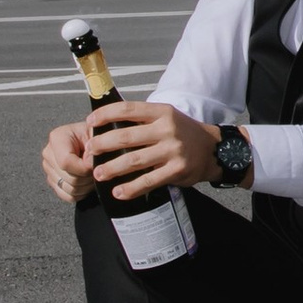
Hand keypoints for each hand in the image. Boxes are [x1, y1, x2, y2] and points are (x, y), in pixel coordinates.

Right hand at [40, 117, 99, 203]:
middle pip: (69, 178)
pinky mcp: (53, 181)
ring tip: (92, 174)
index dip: (83, 169)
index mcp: (57, 138)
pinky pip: (67, 196)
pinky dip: (81, 193)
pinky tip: (86, 182)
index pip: (66, 162)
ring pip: (70, 189)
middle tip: (96, 170)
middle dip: (87, 177)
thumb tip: (90, 165)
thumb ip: (94, 149)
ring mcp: (49, 169)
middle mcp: (49, 153)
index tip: (94, 165)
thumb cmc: (94, 137)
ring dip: (86, 186)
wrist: (91, 140)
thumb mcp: (97, 136)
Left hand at [84, 98, 226, 195]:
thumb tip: (109, 125)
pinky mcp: (176, 170)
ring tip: (98, 174)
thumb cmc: (184, 133)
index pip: (128, 109)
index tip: (90, 122)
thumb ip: (144, 120)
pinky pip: (149, 180)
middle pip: (126, 136)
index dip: (105, 114)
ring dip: (112, 168)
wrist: (214, 150)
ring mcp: (172, 150)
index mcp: (162, 112)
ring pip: (134, 160)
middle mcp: (167, 129)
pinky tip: (119, 192)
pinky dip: (131, 188)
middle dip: (102, 145)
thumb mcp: (168, 117)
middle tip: (89, 152)